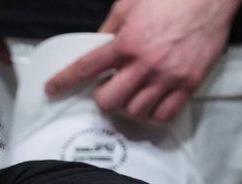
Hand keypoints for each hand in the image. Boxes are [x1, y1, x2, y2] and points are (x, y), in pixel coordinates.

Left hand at [45, 0, 240, 122]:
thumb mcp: (130, 4)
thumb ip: (110, 28)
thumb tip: (96, 45)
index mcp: (126, 42)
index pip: (85, 68)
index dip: (64, 81)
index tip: (53, 89)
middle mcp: (145, 64)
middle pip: (109, 101)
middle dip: (103, 98)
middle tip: (107, 87)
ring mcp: (168, 77)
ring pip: (135, 112)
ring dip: (127, 106)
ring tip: (131, 93)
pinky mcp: (189, 83)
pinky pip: (163, 114)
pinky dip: (152, 113)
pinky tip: (150, 102)